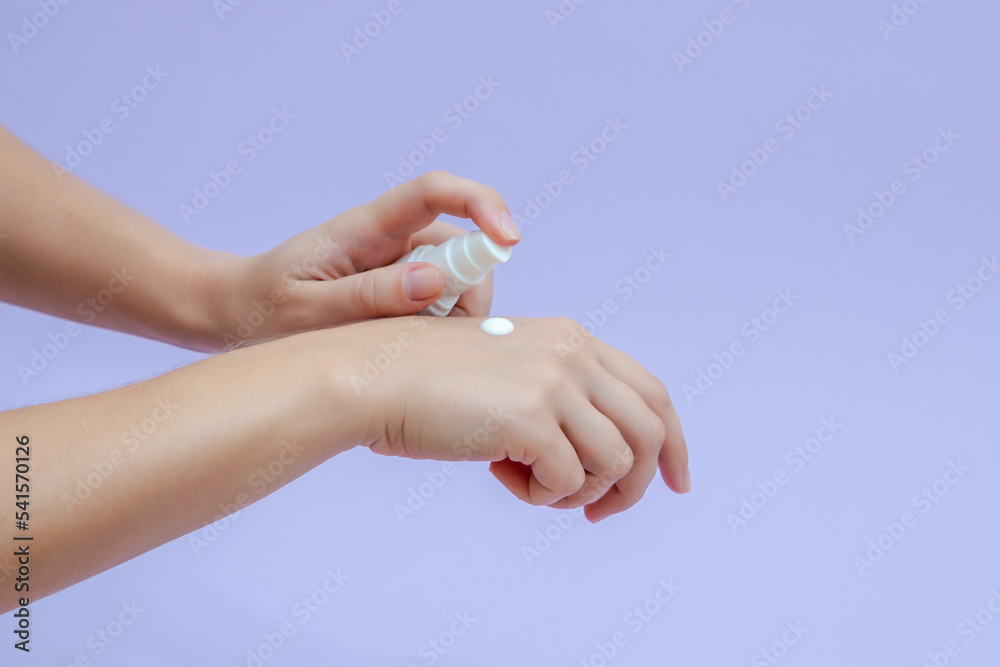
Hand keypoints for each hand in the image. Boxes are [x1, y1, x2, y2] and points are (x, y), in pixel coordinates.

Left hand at [207, 171, 520, 348]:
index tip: (510, 239)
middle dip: (468, 294)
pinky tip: (406, 353)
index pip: (434, 191)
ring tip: (405, 352)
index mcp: (365, 227)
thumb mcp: (309, 310)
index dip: (481, 204)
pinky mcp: (400, 286)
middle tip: (436, 344)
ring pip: (458, 280)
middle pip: (461, 248)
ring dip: (452, 318)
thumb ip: (370, 296)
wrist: (237, 312)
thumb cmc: (264, 308)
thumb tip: (436, 280)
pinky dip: (439, 328)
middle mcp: (390, 236)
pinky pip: (442, 300)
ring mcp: (397, 261)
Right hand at [346, 316, 689, 521]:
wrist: (375, 376)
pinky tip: (502, 476)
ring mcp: (554, 383)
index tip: (676, 482)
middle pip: (650, 433)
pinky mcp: (530, 418)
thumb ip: (561, 398)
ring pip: (615, 464)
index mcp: (573, 338)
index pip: (652, 393)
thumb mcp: (512, 372)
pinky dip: (541, 497)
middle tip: (600, 513)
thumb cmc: (431, 383)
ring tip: (531, 485)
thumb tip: (604, 460)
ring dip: (578, 493)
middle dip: (637, 485)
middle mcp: (573, 354)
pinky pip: (567, 483)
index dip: (674, 443)